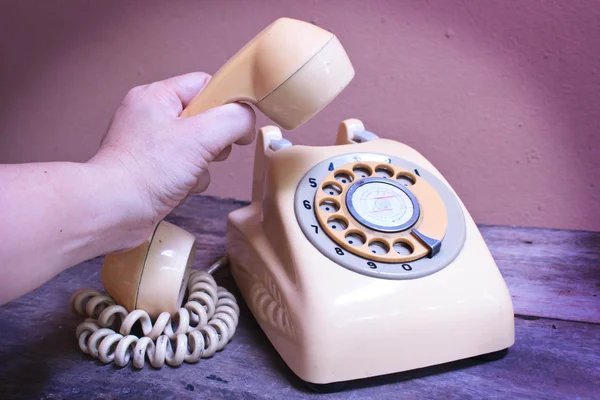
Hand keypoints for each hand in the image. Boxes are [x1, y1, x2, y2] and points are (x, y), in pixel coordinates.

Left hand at [89, 72, 255, 230]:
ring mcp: (150, 144)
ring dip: (203, 164)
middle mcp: (150, 116)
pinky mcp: (152, 169)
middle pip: (205, 117)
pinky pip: (186, 167)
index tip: (235, 125)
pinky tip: (179, 188)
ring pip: (199, 146)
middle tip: (206, 152)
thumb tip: (246, 119)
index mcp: (156, 96)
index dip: (226, 103)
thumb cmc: (146, 171)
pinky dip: (190, 180)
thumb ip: (233, 120)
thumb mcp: (201, 137)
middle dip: (214, 140)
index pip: (205, 84)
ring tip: (187, 174)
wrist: (113, 211)